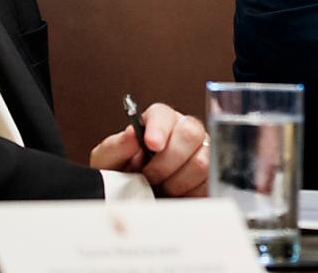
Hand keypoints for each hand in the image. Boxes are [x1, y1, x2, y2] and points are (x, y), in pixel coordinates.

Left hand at [90, 102, 208, 196]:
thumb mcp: (108, 161)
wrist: (131, 203)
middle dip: (168, 160)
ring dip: (176, 181)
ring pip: (201, 161)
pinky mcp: (210, 178)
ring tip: (160, 187)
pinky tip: (175, 195)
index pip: (163, 114)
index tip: (151, 144)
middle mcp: (184, 132)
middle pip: (191, 132)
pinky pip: (208, 184)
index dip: (159, 128)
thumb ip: (116, 146)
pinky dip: (189, 194)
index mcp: (158, 122)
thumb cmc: (121, 176)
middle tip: (149, 175)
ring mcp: (201, 153)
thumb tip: (131, 134)